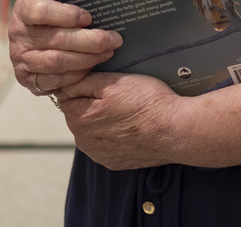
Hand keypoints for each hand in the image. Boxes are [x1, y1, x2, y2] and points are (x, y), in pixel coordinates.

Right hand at [9, 0, 122, 95]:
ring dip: (87, 59)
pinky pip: (55, 80)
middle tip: (113, 39)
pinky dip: (76, 74)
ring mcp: (21, 59)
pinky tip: (92, 66)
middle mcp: (18, 35)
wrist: (31, 33)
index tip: (88, 17)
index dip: (66, 15)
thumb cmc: (51, 12)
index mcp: (23, 10)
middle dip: (89, 41)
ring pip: (57, 62)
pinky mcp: (28, 79)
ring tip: (107, 52)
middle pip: (56, 40)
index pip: (41, 11)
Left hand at [53, 72, 185, 169]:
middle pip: (81, 113)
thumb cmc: (147, 103)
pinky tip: (133, 124)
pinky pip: (109, 143)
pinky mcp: (117, 162)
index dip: (85, 82)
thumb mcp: (112, 81)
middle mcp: (84, 142)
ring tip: (129, 109)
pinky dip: (117, 133)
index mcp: (78, 120)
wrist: (176, 130)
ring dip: (105, 119)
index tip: (104, 79)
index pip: (67, 94)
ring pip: (95, 129)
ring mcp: (101, 155)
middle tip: (120, 92)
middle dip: (94, 101)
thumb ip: (83, 81)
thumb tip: (65, 82)